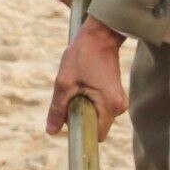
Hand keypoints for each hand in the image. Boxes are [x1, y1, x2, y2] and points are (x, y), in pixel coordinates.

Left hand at [46, 15, 127, 138]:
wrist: (99, 34)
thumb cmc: (82, 55)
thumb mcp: (64, 83)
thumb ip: (58, 109)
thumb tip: (51, 131)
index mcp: (109, 106)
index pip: (96, 135)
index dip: (81, 133)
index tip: (68, 123)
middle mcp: (119, 107)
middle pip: (96, 126)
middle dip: (80, 117)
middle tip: (70, 97)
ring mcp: (118, 100)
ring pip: (97, 116)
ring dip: (83, 108)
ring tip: (77, 86)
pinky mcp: (115, 94)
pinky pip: (99, 107)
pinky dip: (88, 101)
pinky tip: (82, 84)